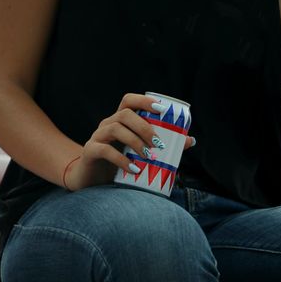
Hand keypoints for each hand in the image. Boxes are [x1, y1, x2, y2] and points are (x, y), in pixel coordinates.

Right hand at [64, 93, 194, 190]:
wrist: (92, 180)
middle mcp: (107, 124)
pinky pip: (105, 150)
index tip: (162, 109)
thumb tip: (190, 140)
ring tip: (148, 157)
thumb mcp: (140, 153)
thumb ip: (162, 145)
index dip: (144, 101)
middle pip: (124, 114)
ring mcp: (97, 136)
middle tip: (159, 144)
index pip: (129, 101)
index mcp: (120, 121)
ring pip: (115, 128)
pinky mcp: (90, 151)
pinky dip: (122, 160)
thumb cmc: (120, 163)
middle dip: (144, 127)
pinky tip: (134, 169)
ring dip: (135, 142)